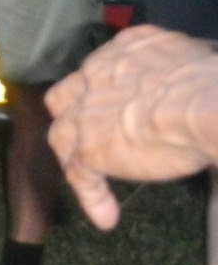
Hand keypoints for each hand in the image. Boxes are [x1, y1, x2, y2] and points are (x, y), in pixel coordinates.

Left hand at [47, 25, 217, 229]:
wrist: (200, 105)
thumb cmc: (211, 84)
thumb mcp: (193, 61)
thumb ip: (177, 71)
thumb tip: (191, 85)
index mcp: (125, 48)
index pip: (102, 69)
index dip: (103, 88)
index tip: (116, 104)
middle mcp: (97, 74)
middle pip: (66, 97)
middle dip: (72, 114)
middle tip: (89, 136)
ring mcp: (86, 113)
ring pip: (62, 135)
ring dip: (74, 157)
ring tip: (90, 181)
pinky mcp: (88, 148)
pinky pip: (78, 175)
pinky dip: (91, 197)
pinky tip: (105, 216)